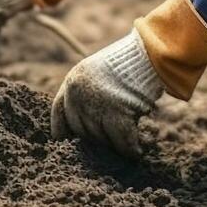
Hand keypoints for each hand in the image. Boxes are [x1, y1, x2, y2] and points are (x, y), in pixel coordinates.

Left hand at [51, 31, 163, 157]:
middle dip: (96, 139)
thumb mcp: (97, 74)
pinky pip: (121, 141)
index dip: (63, 131)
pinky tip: (137, 153)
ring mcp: (96, 104)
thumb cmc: (128, 64)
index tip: (68, 142)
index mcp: (72, 82)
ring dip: (114, 145)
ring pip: (101, 138)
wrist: (147, 54)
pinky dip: (130, 149)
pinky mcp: (116, 114)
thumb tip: (83, 130)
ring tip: (127, 146)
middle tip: (112, 141)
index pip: (58, 114)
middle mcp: (78, 94)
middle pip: (81, 130)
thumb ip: (86, 95)